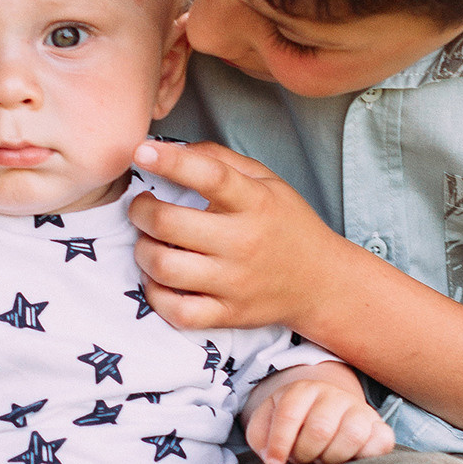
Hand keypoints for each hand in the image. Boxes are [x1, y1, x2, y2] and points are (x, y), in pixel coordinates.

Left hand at [129, 139, 347, 332]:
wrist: (321, 283)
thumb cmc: (287, 225)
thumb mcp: (267, 181)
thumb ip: (221, 159)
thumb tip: (172, 149)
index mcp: (255, 202)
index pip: (211, 176)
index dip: (171, 161)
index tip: (141, 151)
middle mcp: (243, 242)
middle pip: (169, 224)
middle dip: (141, 211)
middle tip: (142, 207)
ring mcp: (234, 283)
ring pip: (164, 268)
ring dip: (143, 251)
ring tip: (149, 242)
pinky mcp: (228, 314)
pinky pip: (177, 311)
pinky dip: (156, 295)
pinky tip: (160, 280)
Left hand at [243, 366, 394, 463]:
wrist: (325, 413)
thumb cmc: (293, 426)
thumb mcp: (267, 425)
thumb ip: (260, 438)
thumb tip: (273, 459)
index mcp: (302, 390)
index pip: (289, 414)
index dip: (279, 444)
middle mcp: (334, 395)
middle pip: (320, 429)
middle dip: (306, 454)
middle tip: (303, 458)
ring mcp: (359, 409)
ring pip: (352, 435)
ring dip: (333, 458)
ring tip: (324, 459)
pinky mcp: (379, 427)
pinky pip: (380, 443)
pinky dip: (364, 457)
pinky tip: (348, 458)